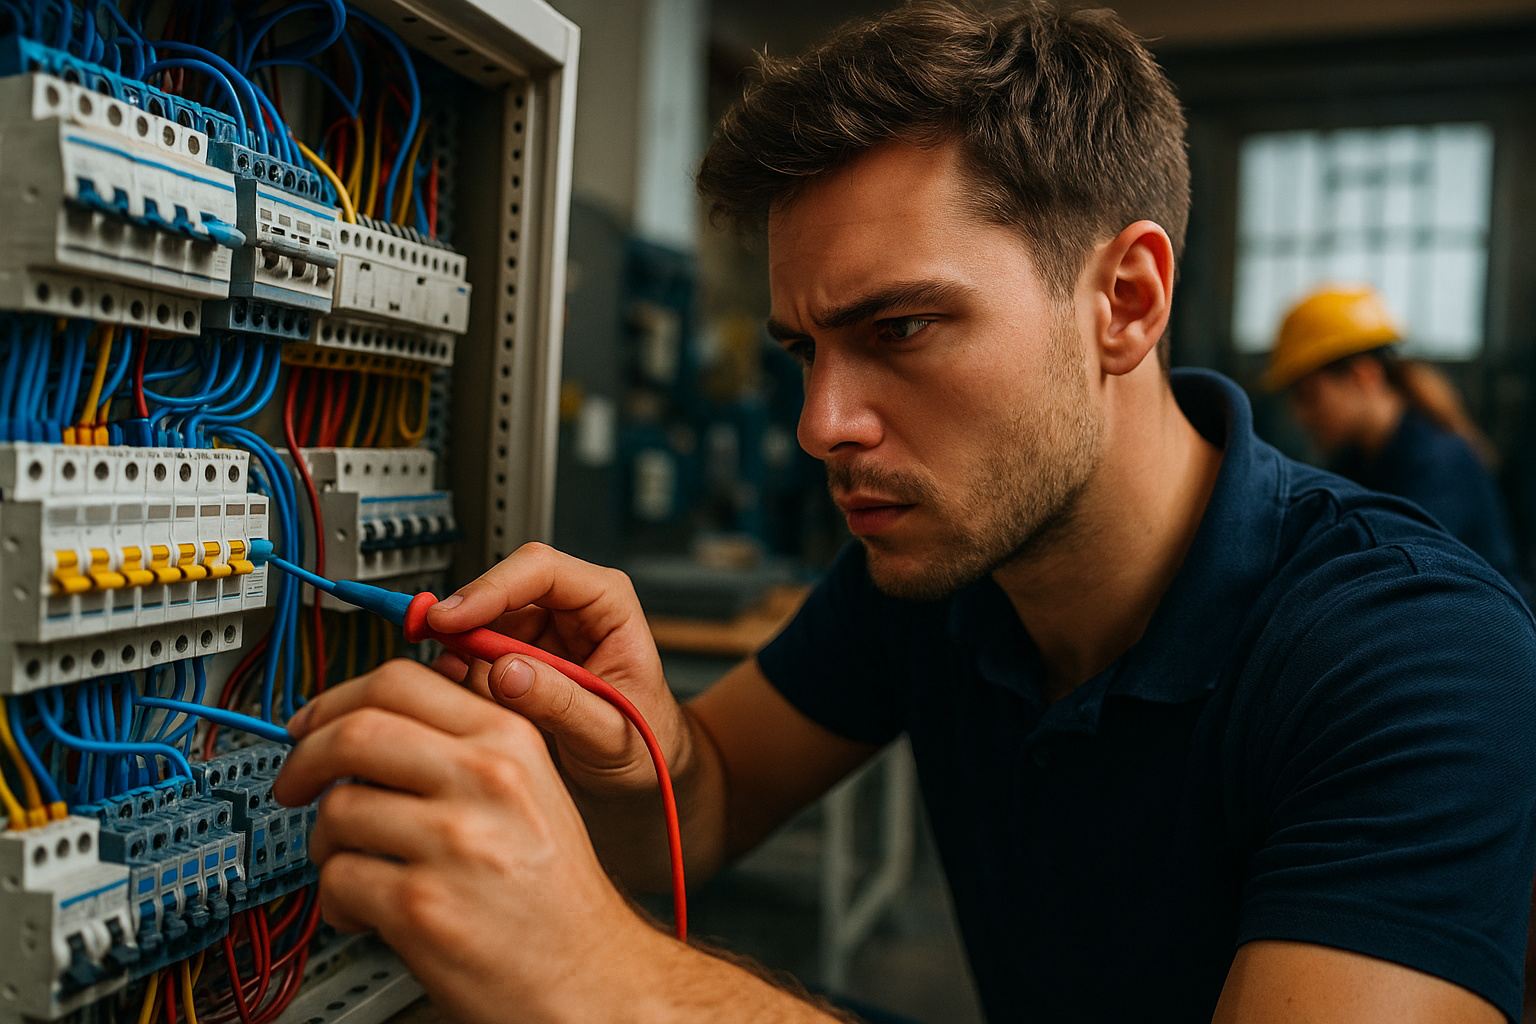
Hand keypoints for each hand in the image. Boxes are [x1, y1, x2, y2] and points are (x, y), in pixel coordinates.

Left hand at [274, 660, 664, 1023]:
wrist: (589, 976)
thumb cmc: (557, 892)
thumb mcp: (530, 788)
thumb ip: (463, 743)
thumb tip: (372, 719)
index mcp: (509, 741)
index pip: (400, 681)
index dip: (336, 700)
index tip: (311, 723)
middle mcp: (485, 781)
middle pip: (355, 732)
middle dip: (304, 759)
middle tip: (294, 784)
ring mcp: (453, 842)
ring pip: (337, 810)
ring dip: (325, 843)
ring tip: (352, 865)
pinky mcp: (422, 908)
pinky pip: (338, 880)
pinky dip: (337, 902)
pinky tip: (368, 911)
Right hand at [424, 543, 690, 805]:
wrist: (642, 771)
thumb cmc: (646, 741)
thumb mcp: (611, 732)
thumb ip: (562, 704)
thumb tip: (507, 673)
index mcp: (606, 604)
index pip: (541, 569)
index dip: (490, 588)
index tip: (451, 618)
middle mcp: (568, 609)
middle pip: (500, 590)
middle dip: (462, 619)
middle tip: (428, 646)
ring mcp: (538, 634)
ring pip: (480, 623)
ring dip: (460, 653)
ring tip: (461, 689)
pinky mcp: (513, 660)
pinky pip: (474, 655)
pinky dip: (460, 675)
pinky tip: (464, 697)